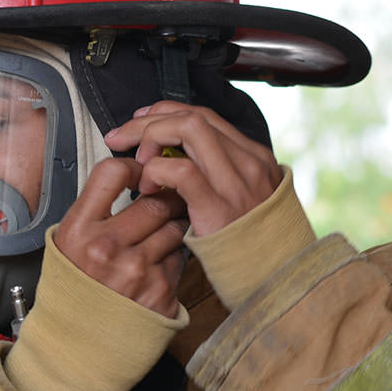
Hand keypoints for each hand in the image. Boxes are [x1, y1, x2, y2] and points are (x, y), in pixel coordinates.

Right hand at [53, 158, 188, 317]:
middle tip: (163, 200)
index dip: (132, 167)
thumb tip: (128, 174)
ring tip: (158, 235)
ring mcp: (137, 271)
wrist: (78, 343)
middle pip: (155, 200)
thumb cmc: (74, 288)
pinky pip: (181, 257)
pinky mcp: (161, 291)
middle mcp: (107, 249)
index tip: (138, 173)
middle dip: (163, 197)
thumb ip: (94, 210)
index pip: (112, 174)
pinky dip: (174, 256)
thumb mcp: (66, 243)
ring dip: (173, 225)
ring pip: (175, 226)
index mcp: (78, 231)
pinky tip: (157, 265)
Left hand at [104, 101, 281, 236]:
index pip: (203, 115)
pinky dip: (156, 171)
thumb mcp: (239, 198)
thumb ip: (215, 173)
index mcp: (253, 157)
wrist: (272, 278)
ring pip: (189, 129)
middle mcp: (249, 162)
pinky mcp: (219, 207)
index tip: (138, 122)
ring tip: (136, 163)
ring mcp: (236, 182)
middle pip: (191, 116)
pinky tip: (146, 188)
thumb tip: (169, 156)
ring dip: (151, 138)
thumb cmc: (246, 241)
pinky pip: (181, 171)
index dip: (165, 112)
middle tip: (119, 138)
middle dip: (148, 122)